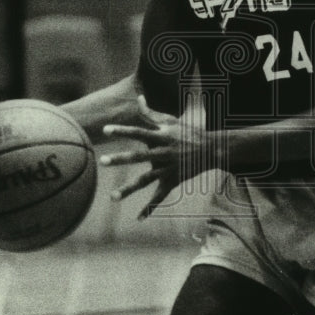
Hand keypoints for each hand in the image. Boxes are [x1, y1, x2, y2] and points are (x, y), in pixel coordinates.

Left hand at [99, 97, 214, 217]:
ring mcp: (167, 169)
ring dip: (129, 189)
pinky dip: (150, 208)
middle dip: (121, 159)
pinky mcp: (172, 181)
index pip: (139, 131)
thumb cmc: (188, 132)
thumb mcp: (170, 121)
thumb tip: (139, 97)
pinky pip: (160, 196)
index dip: (123, 130)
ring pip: (146, 180)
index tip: (106, 129)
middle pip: (139, 156)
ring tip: (112, 197)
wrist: (211, 150)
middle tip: (103, 161)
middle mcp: (163, 153)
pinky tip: (138, 218)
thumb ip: (151, 113)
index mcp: (161, 137)